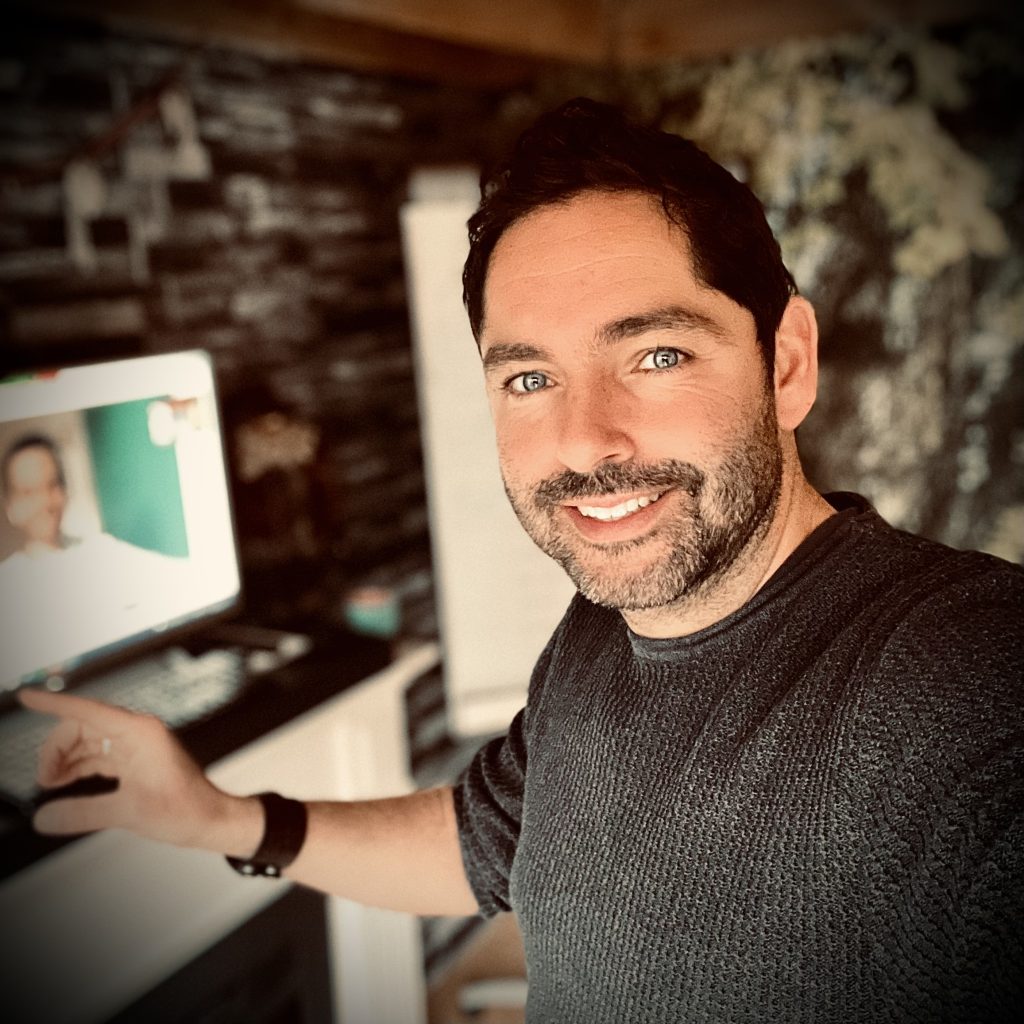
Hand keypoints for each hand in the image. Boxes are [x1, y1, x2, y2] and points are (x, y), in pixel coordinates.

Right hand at [18, 687, 257, 852]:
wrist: (210, 818)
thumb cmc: (183, 810)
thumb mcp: (127, 814)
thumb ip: (82, 814)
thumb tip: (43, 817)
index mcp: (140, 732)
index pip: (87, 711)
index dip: (54, 704)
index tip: (27, 697)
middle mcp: (138, 731)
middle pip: (83, 726)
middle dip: (57, 749)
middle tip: (45, 780)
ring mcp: (138, 743)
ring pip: (90, 740)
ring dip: (67, 758)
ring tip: (52, 784)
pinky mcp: (137, 757)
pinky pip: (100, 753)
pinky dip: (80, 765)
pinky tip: (66, 782)